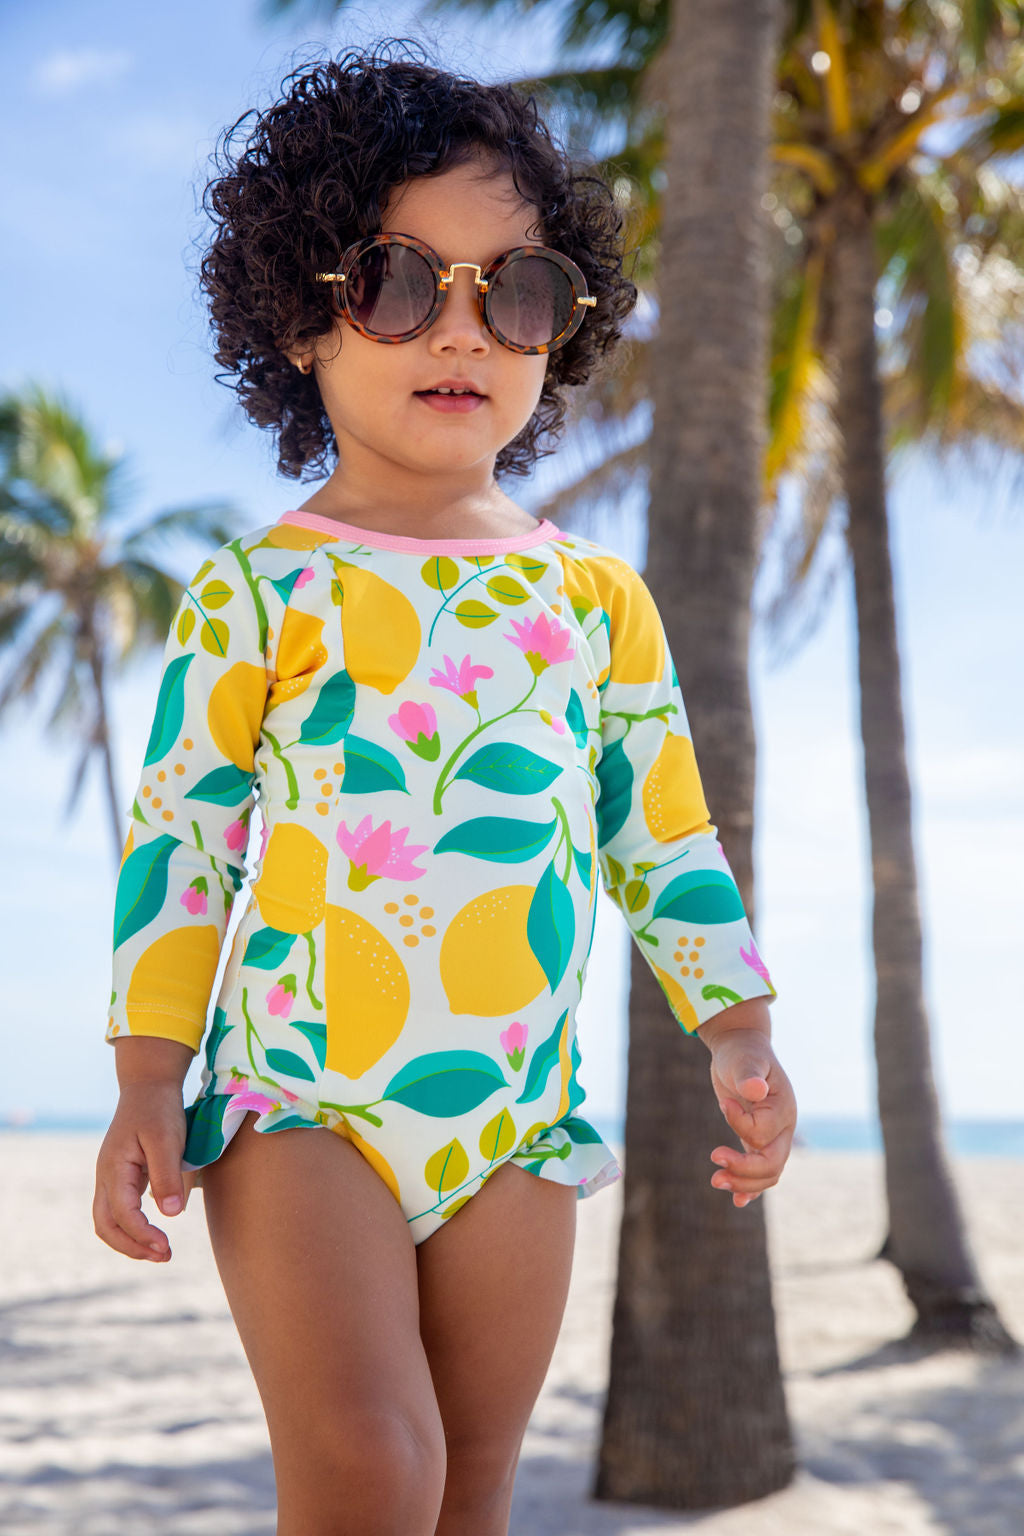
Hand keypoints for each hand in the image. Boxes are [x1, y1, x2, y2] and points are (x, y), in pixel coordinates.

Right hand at [93, 1083, 188, 1260]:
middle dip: (132, 1247)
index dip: (142, 1235)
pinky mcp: (122, 1177)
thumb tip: (172, 1214)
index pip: (121, 1214)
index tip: (166, 1246)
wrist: (149, 1085)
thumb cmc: (159, 1109)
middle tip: (164, 1256)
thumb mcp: (167, 1138)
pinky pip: (120, 1210)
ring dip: (131, 1241)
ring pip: (109, 1221)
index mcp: (113, 1168)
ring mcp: (111, 1177)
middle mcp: (106, 1176)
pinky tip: (155, 1232)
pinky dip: (133, 1227)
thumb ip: (167, 1175)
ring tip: (160, 1252)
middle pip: (105, 1226)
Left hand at [703, 1024, 796, 1208]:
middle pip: (772, 1164)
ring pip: (767, 1172)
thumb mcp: (743, 1060)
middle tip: (714, 1173)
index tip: (723, 1102)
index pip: (762, 1133)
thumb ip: (749, 1076)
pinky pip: (761, 1170)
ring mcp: (773, 1136)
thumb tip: (755, 1090)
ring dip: (743, 1182)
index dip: (739, 1124)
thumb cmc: (742, 1052)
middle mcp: (783, 1127)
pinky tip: (737, 1200)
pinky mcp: (758, 1139)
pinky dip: (750, 1186)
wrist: (741, 1048)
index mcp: (783, 1109)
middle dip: (744, 1171)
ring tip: (715, 1180)